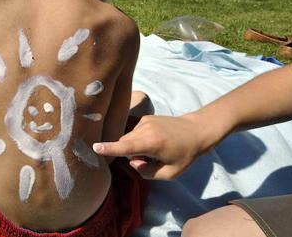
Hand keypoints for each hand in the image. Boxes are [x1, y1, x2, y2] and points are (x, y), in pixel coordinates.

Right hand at [93, 114, 214, 179]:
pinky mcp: (146, 118)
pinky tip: (156, 142)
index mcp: (151, 144)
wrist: (197, 130)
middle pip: (125, 144)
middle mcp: (145, 129)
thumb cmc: (186, 154)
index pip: (126, 147)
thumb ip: (148, 173)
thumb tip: (133, 163)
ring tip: (155, 150)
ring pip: (129, 138)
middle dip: (131, 154)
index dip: (109, 149)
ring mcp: (145, 121)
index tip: (94, 147)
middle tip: (151, 160)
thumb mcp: (170, 173)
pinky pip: (135, 133)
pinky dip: (140, 140)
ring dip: (136, 147)